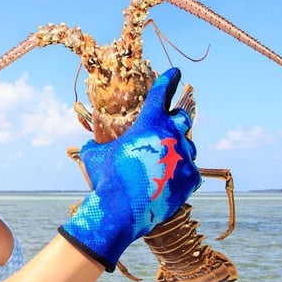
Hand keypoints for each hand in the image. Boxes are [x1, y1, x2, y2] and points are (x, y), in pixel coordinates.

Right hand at [59, 68, 200, 270]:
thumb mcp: (94, 156)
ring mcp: (184, 156)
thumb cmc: (105, 178)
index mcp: (149, 122)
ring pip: (188, 146)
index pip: (162, 92)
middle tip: (169, 126)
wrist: (121, 210)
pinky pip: (191, 170)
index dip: (168, 79)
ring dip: (178, 148)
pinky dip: (181, 173)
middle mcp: (171, 134)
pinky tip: (169, 179)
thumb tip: (89, 144)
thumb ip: (96, 144)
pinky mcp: (191, 177)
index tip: (175, 72)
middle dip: (175, 120)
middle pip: (182, 117)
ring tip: (165, 159)